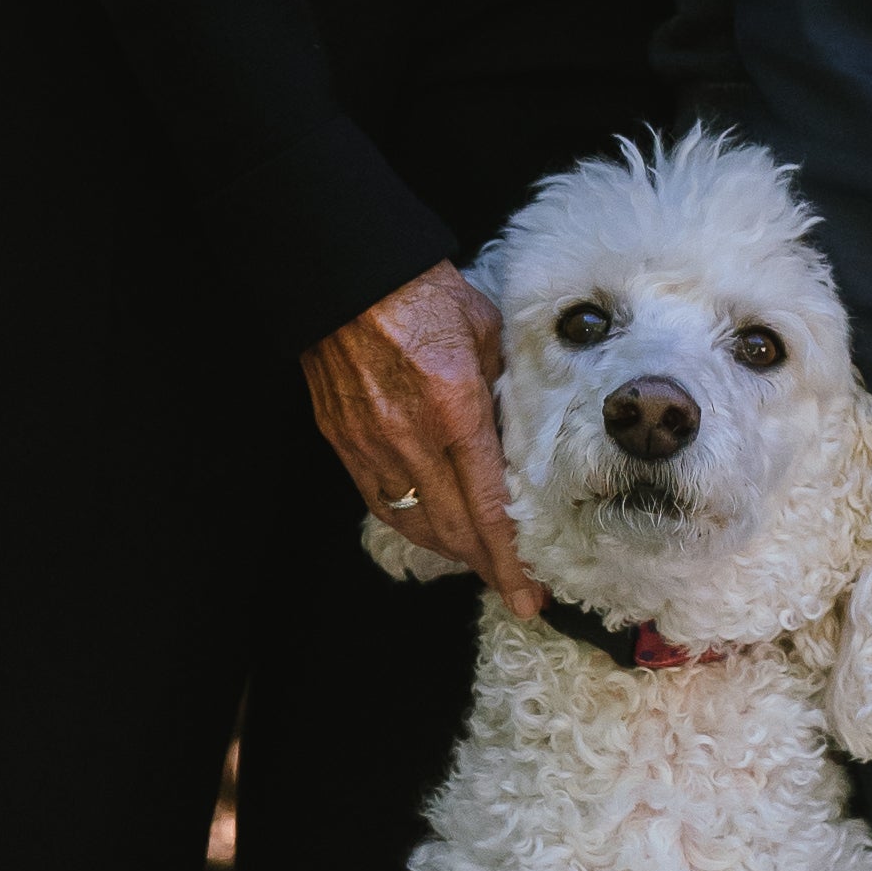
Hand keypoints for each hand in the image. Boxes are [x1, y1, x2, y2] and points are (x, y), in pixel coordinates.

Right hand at [303, 263, 536, 613]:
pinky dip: (411, 522)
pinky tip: (433, 526)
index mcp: (454, 409)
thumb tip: (522, 432)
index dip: (509, 560)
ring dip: (451, 549)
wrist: (348, 275)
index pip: (487, 508)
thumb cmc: (422, 294)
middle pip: (453, 530)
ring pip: (414, 523)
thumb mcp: (486, 333)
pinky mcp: (343, 440)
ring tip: (480, 559)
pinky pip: (380, 501)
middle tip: (516, 589)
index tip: (528, 594)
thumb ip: (504, 389)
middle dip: (487, 568)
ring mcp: (370, 444)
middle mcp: (410, 438)